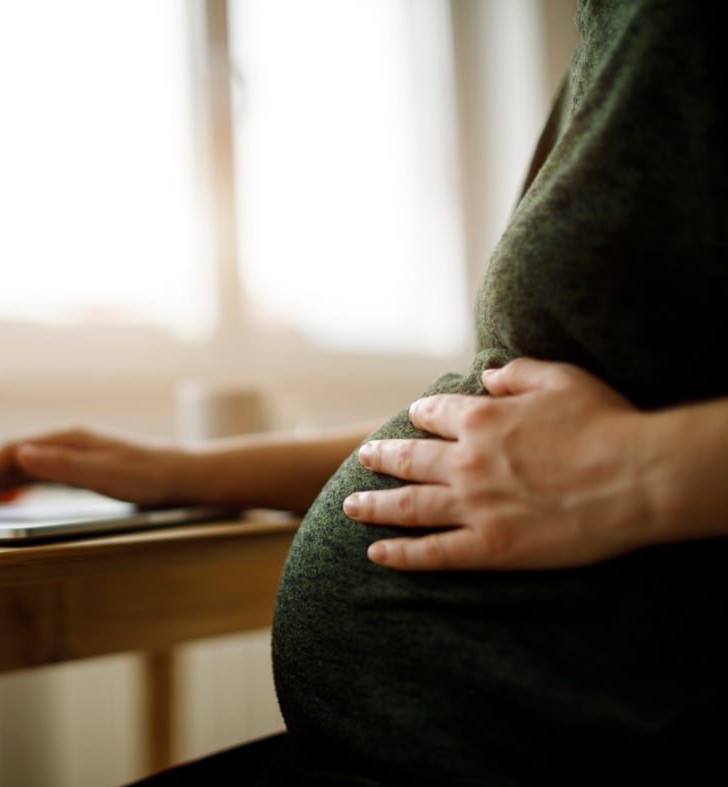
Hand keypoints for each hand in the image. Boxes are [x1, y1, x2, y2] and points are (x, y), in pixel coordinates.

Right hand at [0, 428, 186, 516]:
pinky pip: (34, 474)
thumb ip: (62, 466)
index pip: (8, 454)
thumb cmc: (146, 476)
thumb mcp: (104, 474)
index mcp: (64, 440)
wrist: (178, 475)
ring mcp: (69, 454)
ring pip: (19, 466)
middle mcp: (63, 443)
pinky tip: (5, 495)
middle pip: (8, 459)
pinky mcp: (77, 468)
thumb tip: (21, 454)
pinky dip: (13, 485)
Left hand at [343, 358, 651, 570]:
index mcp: (481, 419)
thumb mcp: (562, 379)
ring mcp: (473, 506)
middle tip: (362, 457)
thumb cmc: (608, 424)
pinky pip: (433, 553)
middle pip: (408, 458)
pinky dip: (401, 555)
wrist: (639, 478)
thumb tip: (488, 374)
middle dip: (381, 457)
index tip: (413, 419)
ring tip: (350, 505)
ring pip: (407, 506)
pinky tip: (377, 555)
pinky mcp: (490, 546)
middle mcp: (466, 461)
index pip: (434, 414)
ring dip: (374, 505)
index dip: (422, 415)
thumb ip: (518, 374)